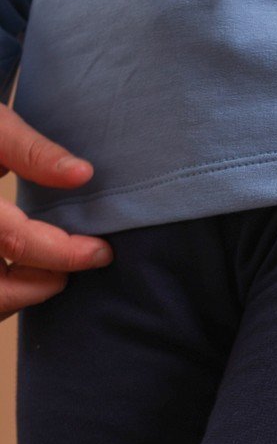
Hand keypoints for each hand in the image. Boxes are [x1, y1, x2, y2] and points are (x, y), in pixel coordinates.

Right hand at [0, 102, 112, 322]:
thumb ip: (30, 151)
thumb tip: (82, 174)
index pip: (16, 241)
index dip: (65, 253)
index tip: (100, 252)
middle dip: (40, 285)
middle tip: (70, 265)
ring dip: (19, 292)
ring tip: (46, 265)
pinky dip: (5, 290)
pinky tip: (20, 268)